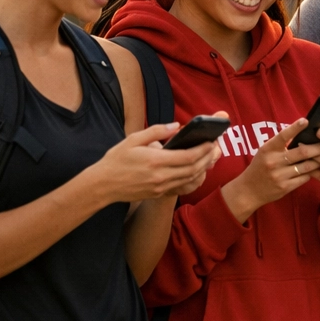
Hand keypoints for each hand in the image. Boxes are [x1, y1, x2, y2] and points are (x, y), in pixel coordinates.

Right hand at [91, 122, 219, 203]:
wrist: (102, 185)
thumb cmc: (116, 160)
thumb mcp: (133, 139)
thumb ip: (156, 131)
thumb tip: (176, 126)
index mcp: (155, 160)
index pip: (188, 156)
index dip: (203, 149)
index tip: (212, 141)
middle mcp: (160, 176)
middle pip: (193, 168)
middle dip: (208, 158)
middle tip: (217, 148)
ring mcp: (160, 187)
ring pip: (190, 179)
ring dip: (204, 168)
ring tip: (212, 158)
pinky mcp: (159, 194)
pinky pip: (182, 187)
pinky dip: (194, 179)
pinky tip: (199, 172)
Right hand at [220, 119, 319, 223]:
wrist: (248, 191)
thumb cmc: (260, 167)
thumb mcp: (265, 152)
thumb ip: (279, 144)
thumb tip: (301, 133)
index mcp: (267, 149)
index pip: (282, 135)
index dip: (295, 127)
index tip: (306, 120)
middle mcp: (273, 162)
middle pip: (302, 152)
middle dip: (318, 148)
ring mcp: (279, 176)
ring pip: (306, 166)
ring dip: (318, 161)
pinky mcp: (285, 187)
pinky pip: (304, 178)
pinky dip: (312, 173)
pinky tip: (316, 169)